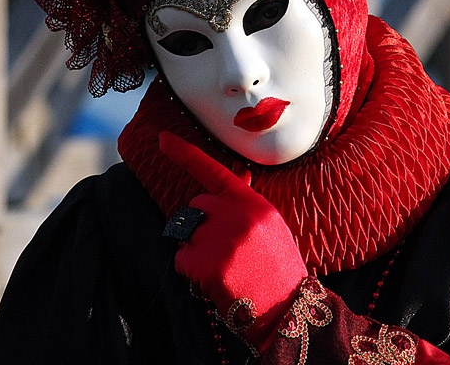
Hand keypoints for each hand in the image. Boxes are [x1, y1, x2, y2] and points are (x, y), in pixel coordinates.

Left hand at [159, 131, 307, 346]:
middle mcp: (237, 215)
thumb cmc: (278, 270)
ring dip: (195, 251)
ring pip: (186, 234)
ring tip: (222, 268)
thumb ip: (247, 204)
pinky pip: (182, 260)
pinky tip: (213, 282)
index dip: (185, 154)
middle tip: (223, 252)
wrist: (288, 310)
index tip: (162, 139)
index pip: (215, 171)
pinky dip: (191, 273)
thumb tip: (237, 175)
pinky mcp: (208, 264)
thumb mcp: (271, 227)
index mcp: (254, 204)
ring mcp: (222, 239)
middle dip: (201, 226)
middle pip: (196, 208)